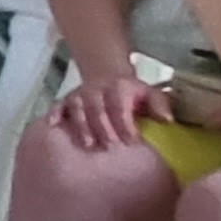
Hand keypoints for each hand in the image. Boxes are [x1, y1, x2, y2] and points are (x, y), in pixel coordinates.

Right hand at [50, 72, 168, 151]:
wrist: (106, 74)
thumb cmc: (131, 92)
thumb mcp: (151, 92)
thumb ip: (160, 105)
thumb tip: (167, 120)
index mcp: (119, 87)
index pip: (120, 106)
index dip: (125, 123)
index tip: (132, 140)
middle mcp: (97, 89)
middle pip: (97, 109)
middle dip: (103, 128)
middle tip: (110, 146)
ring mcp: (80, 94)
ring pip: (78, 108)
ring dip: (82, 126)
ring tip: (88, 144)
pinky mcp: (67, 99)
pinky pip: (58, 105)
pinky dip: (55, 114)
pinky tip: (53, 125)